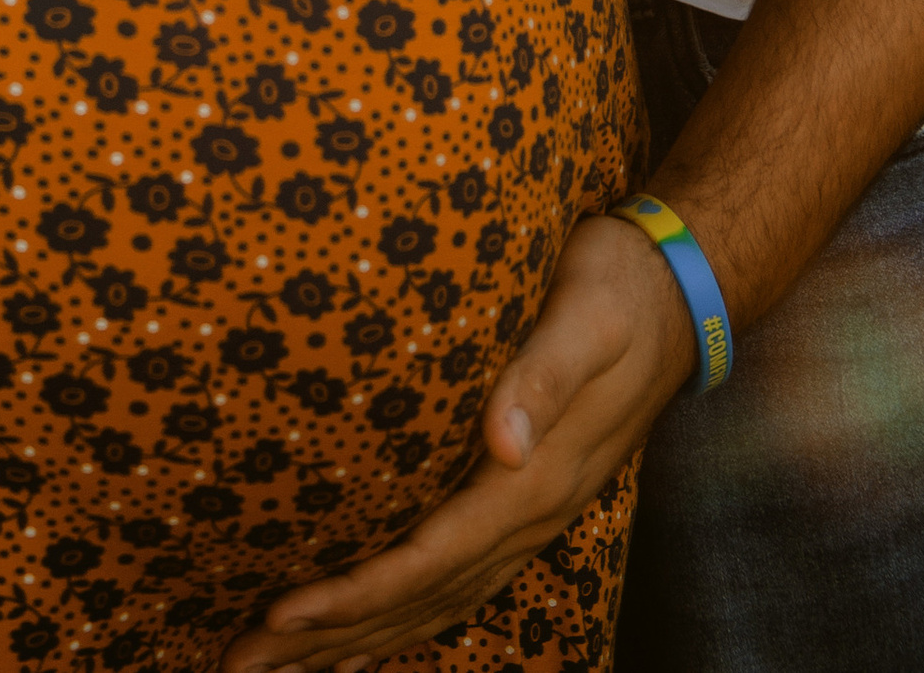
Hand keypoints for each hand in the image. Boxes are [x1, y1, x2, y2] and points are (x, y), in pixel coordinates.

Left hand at [217, 214, 692, 667]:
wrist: (680, 296)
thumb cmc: (616, 288)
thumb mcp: (584, 317)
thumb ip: (542, 376)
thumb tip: (504, 444)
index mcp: (535, 477)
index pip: (431, 555)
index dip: (357, 591)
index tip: (285, 613)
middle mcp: (532, 514)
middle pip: (422, 599)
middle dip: (333, 637)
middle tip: (244, 662)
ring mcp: (533, 519)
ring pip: (437, 604)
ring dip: (359, 641)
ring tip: (281, 667)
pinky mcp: (527, 505)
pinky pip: (458, 585)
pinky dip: (406, 620)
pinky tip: (364, 641)